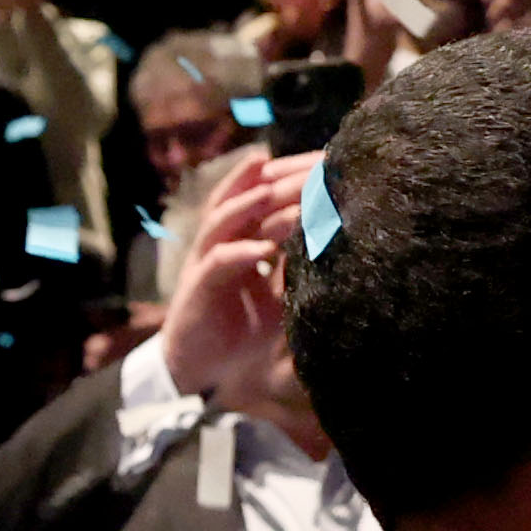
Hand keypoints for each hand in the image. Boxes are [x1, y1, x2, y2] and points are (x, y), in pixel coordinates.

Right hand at [153, 154, 307, 406]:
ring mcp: (206, 261)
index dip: (284, 179)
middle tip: (299, 163)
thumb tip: (332, 247)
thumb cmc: (241, 328)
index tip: (317, 163)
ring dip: (246, 204)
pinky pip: (219, 262)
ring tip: (272, 189)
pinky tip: (263, 248)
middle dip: (268, 179)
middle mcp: (220, 242)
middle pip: (240, 198)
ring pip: (223, 221)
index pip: (259, 199)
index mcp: (240, 240)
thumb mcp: (280, 294)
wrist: (201, 366)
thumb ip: (297, 269)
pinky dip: (241, 253)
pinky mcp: (198, 286)